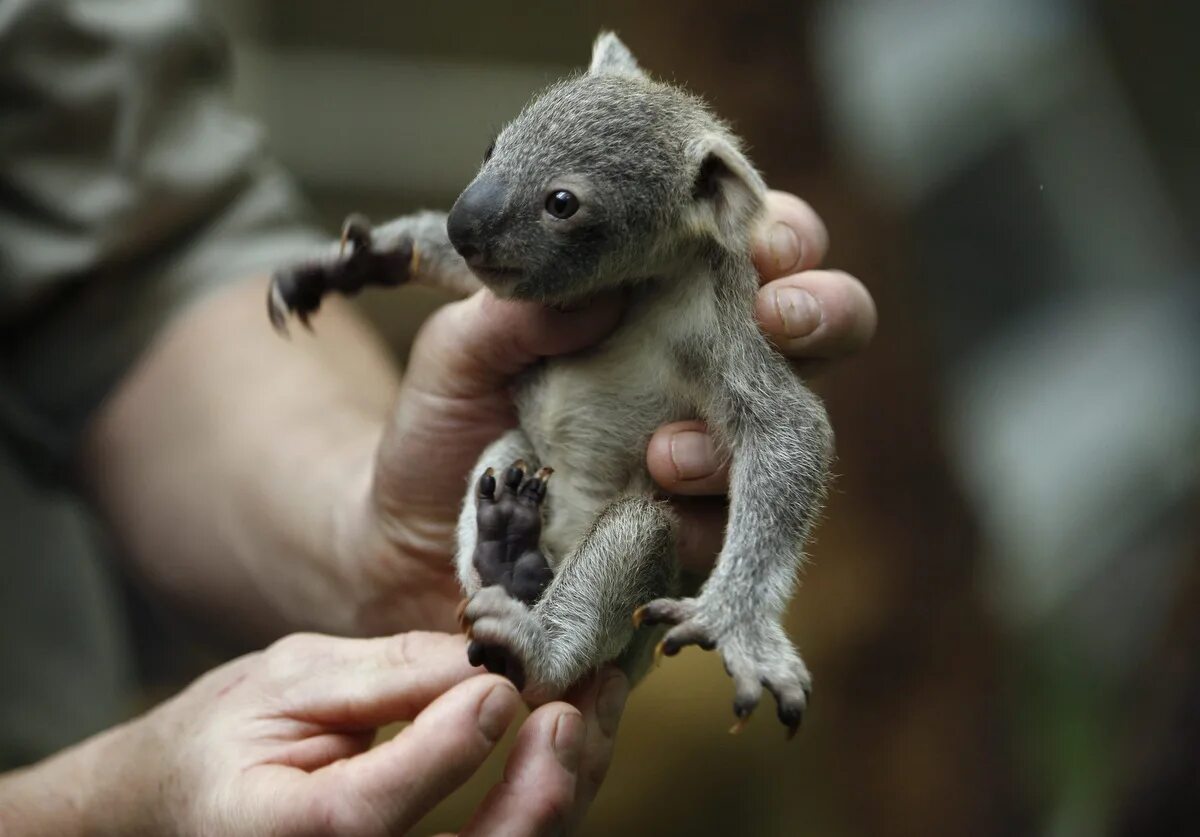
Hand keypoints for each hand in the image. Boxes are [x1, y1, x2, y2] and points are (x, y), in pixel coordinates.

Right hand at [0, 632, 629, 835]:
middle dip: (541, 789)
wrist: (189, 801)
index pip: (367, 815)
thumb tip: (487, 664)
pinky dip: (552, 794)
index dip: (445, 749)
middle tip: (576, 705)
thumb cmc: (228, 736)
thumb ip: (386, 676)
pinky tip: (574, 735)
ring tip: (597, 703)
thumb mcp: (291, 679)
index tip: (499, 683)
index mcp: (278, 836)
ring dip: (566, 787)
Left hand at [344, 190, 873, 632]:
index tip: (759, 237)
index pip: (748, 242)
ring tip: (667, 452)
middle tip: (779, 315)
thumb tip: (602, 294)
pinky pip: (736, 522)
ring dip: (749, 428)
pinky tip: (654, 496)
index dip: (778, 230)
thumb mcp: (458, 354)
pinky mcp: (694, 527)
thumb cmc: (449, 425)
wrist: (420, 542)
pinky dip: (705, 511)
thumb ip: (511, 314)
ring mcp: (710, 450)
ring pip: (795, 426)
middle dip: (821, 309)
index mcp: (660, 296)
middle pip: (817, 321)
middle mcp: (704, 365)